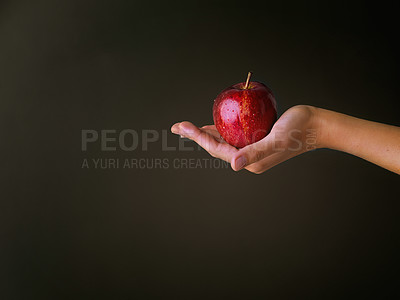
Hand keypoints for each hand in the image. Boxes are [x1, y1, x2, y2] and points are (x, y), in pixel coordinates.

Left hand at [171, 105, 318, 173]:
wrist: (316, 126)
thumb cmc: (298, 130)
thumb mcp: (277, 140)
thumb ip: (256, 152)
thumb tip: (234, 165)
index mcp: (250, 161)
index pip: (217, 149)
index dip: (198, 137)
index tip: (182, 126)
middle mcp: (248, 158)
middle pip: (215, 146)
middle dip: (195, 136)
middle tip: (176, 127)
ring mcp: (251, 149)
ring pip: (222, 140)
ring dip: (204, 133)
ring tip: (187, 127)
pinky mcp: (255, 139)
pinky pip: (233, 135)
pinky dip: (220, 129)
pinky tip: (212, 124)